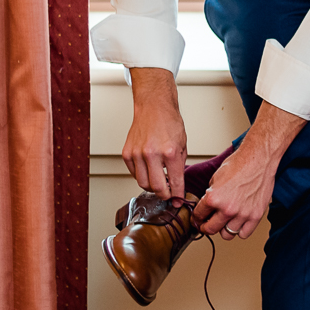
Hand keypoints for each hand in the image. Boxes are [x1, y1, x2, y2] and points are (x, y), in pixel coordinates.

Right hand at [124, 68, 187, 200]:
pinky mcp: (127, 154)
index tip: (178, 201)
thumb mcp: (183, 145)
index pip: (175, 182)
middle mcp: (152, 154)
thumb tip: (177, 184)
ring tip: (159, 182)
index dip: (177, 195)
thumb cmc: (170, 123)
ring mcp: (137, 154)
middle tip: (168, 195)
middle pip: (156, 187)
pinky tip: (149, 170)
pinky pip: (134, 173)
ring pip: (142, 183)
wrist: (154, 108)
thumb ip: (179, 165)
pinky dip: (142, 176)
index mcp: (170, 152)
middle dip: (164, 195)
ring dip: (152, 187)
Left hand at [193, 102, 307, 240]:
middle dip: (207, 226)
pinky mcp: (256, 215)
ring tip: (226, 221)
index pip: (198, 216)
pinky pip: (244, 234)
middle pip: (210, 229)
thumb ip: (211, 194)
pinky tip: (239, 222)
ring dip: (224, 228)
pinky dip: (240, 230)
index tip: (199, 219)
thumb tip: (208, 205)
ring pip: (227, 234)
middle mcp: (227, 208)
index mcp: (214, 198)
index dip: (196, 217)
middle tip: (208, 223)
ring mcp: (242, 213)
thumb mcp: (216, 177)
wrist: (260, 158)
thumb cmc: (241, 163)